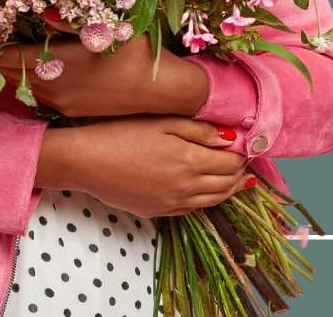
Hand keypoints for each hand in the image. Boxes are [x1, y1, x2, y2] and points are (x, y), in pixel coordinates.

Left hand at [0, 27, 210, 117]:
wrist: (163, 90)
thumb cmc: (136, 52)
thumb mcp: (108, 27)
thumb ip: (71, 20)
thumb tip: (43, 13)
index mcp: (58, 63)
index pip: (8, 58)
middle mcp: (54, 86)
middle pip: (9, 75)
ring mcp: (61, 102)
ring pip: (22, 87)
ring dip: (12, 72)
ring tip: (6, 52)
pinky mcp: (70, 111)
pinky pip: (38, 96)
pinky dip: (29, 82)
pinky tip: (33, 68)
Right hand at [36, 116, 251, 216]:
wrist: (86, 161)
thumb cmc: (120, 133)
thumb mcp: (160, 122)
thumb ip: (198, 130)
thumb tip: (232, 138)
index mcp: (190, 161)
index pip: (231, 162)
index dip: (242, 154)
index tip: (246, 146)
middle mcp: (188, 187)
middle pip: (226, 184)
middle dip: (239, 172)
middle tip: (244, 162)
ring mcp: (174, 202)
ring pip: (213, 200)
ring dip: (229, 190)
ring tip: (237, 180)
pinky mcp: (159, 211)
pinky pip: (193, 209)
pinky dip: (207, 201)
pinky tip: (207, 193)